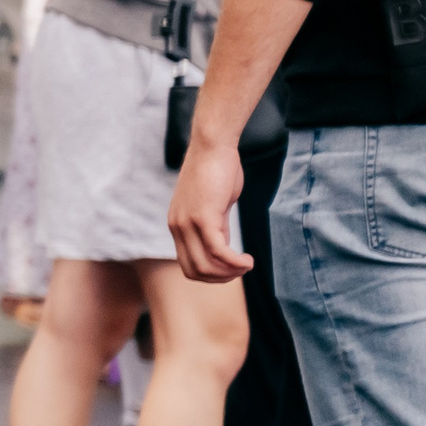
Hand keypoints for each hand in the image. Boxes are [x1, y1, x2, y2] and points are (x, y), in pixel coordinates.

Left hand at [168, 140, 252, 281]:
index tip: (232, 270)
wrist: (212, 146)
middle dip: (221, 279)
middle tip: (242, 271)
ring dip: (230, 273)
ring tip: (247, 266)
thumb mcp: (214, 205)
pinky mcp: (202, 217)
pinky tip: (248, 261)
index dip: (212, 275)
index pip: (188, 265)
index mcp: (177, 225)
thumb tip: (223, 247)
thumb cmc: (217, 171)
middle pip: (195, 271)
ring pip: (206, 266)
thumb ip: (216, 227)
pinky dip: (235, 262)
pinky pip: (218, 251)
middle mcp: (177, 227)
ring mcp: (187, 223)